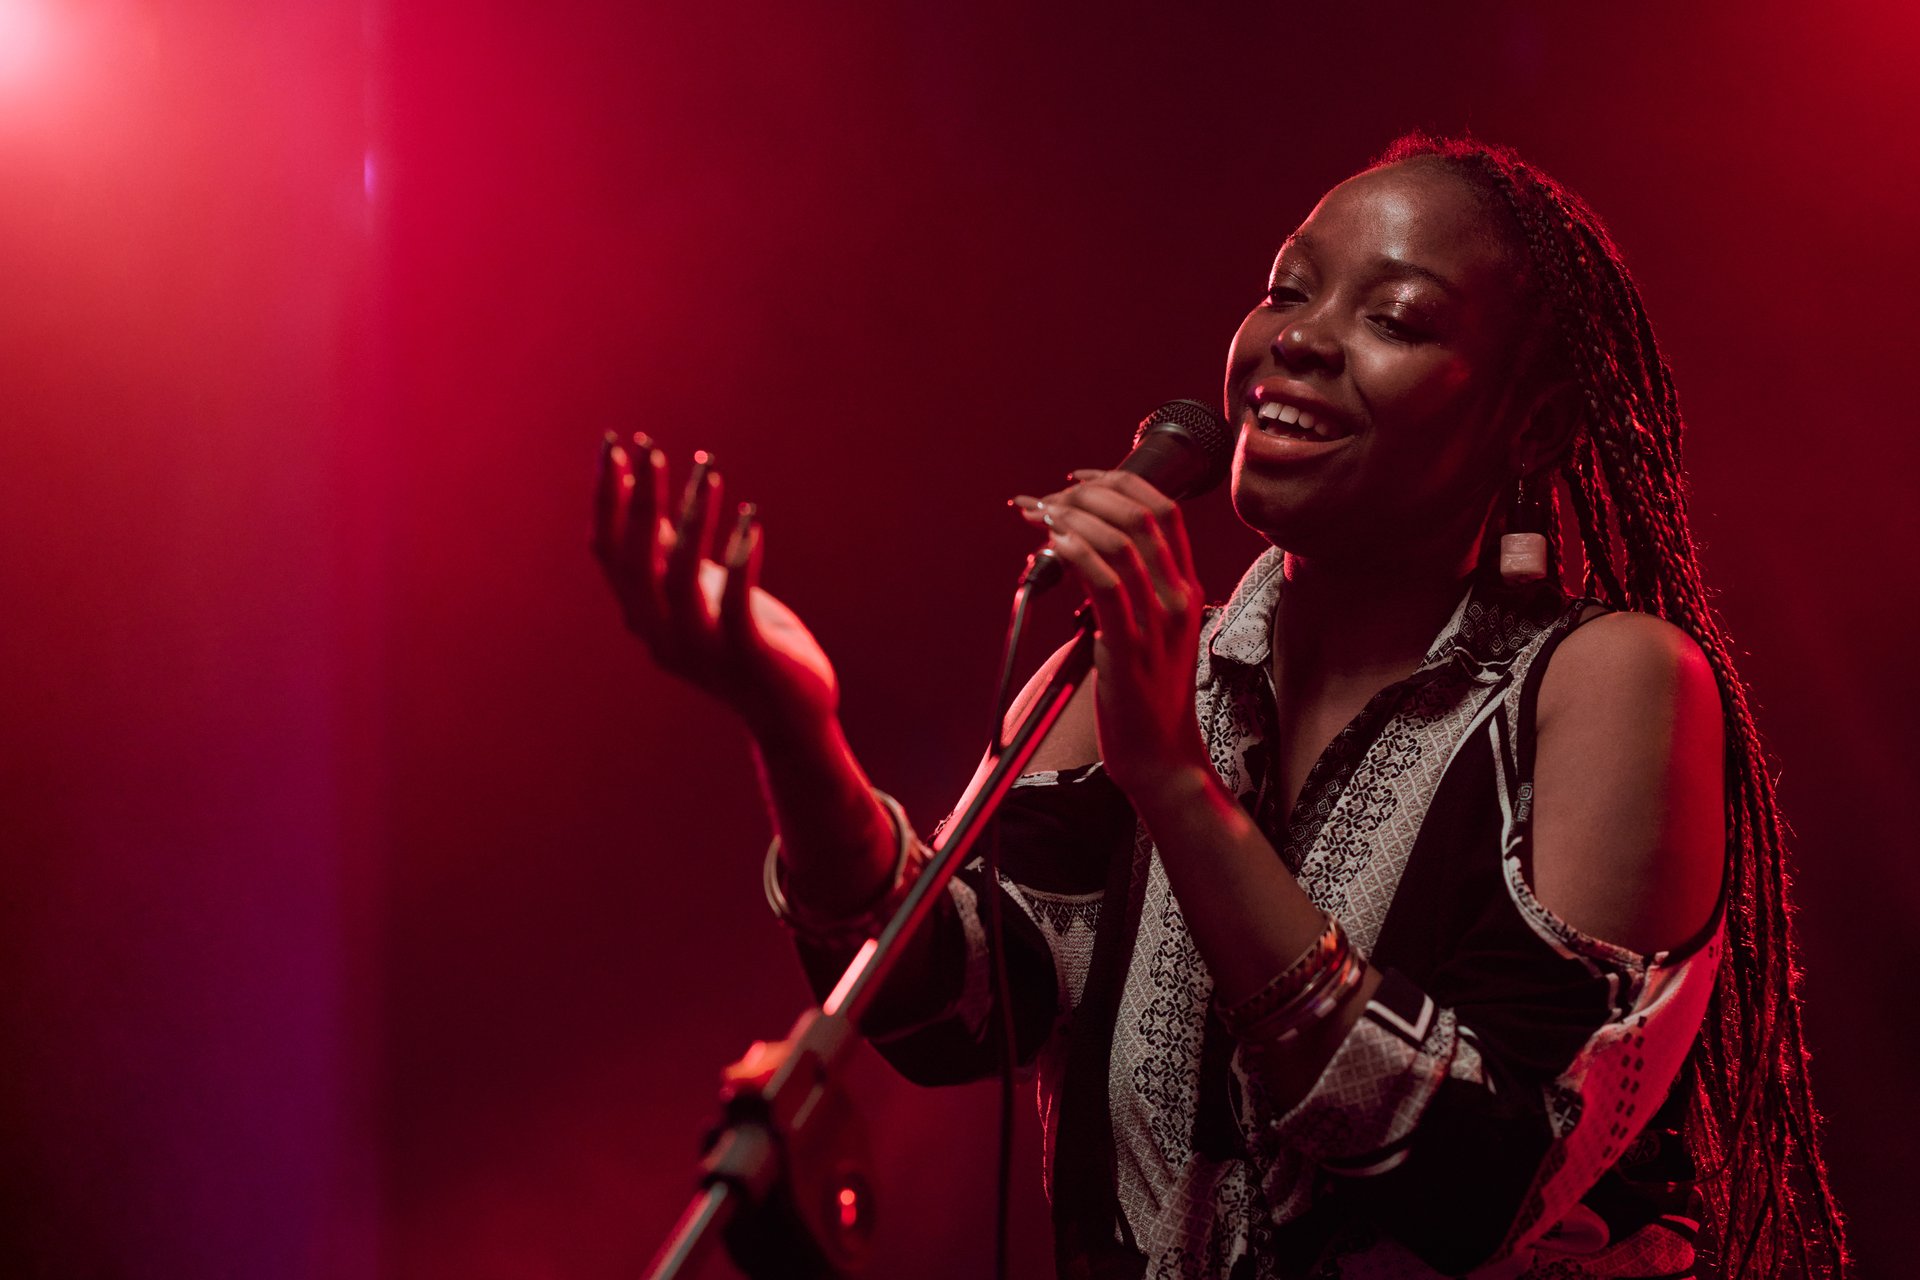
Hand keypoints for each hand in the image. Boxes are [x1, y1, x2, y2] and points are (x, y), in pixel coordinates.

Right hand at [593, 433, 837, 740]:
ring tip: (710, 472)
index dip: (607, 499)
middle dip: (639, 502)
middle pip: (634, 562)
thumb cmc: (747, 644)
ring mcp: (701, 648)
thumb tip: (640, 500)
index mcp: (644, 616)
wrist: (791, 715)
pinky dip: (739, 559)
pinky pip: (734, 602)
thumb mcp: (701, 593)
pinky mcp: (746, 656)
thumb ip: (668, 556)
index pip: (609, 552)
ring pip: (679, 577)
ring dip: (691, 519)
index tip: (614, 445)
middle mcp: (660, 634)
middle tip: (652, 448)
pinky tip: (751, 520)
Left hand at [1012, 469, 1211, 804]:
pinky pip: (1105, 587)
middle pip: (1139, 516)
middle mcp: (1176, 598)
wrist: (1160, 756)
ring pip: (1120, 544)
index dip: (1118, 481)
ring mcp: (1156, 624)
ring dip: (1072, 518)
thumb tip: (1080, 550)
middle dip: (1086, 494)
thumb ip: (1127, 590)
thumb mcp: (1149, 631)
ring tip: (1037, 515)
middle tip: (1045, 499)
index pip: (1163, 510)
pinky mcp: (1128, 650)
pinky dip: (1075, 554)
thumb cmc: (1146, 695)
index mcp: (1185, 587)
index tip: (1076, 479)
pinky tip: (1051, 543)